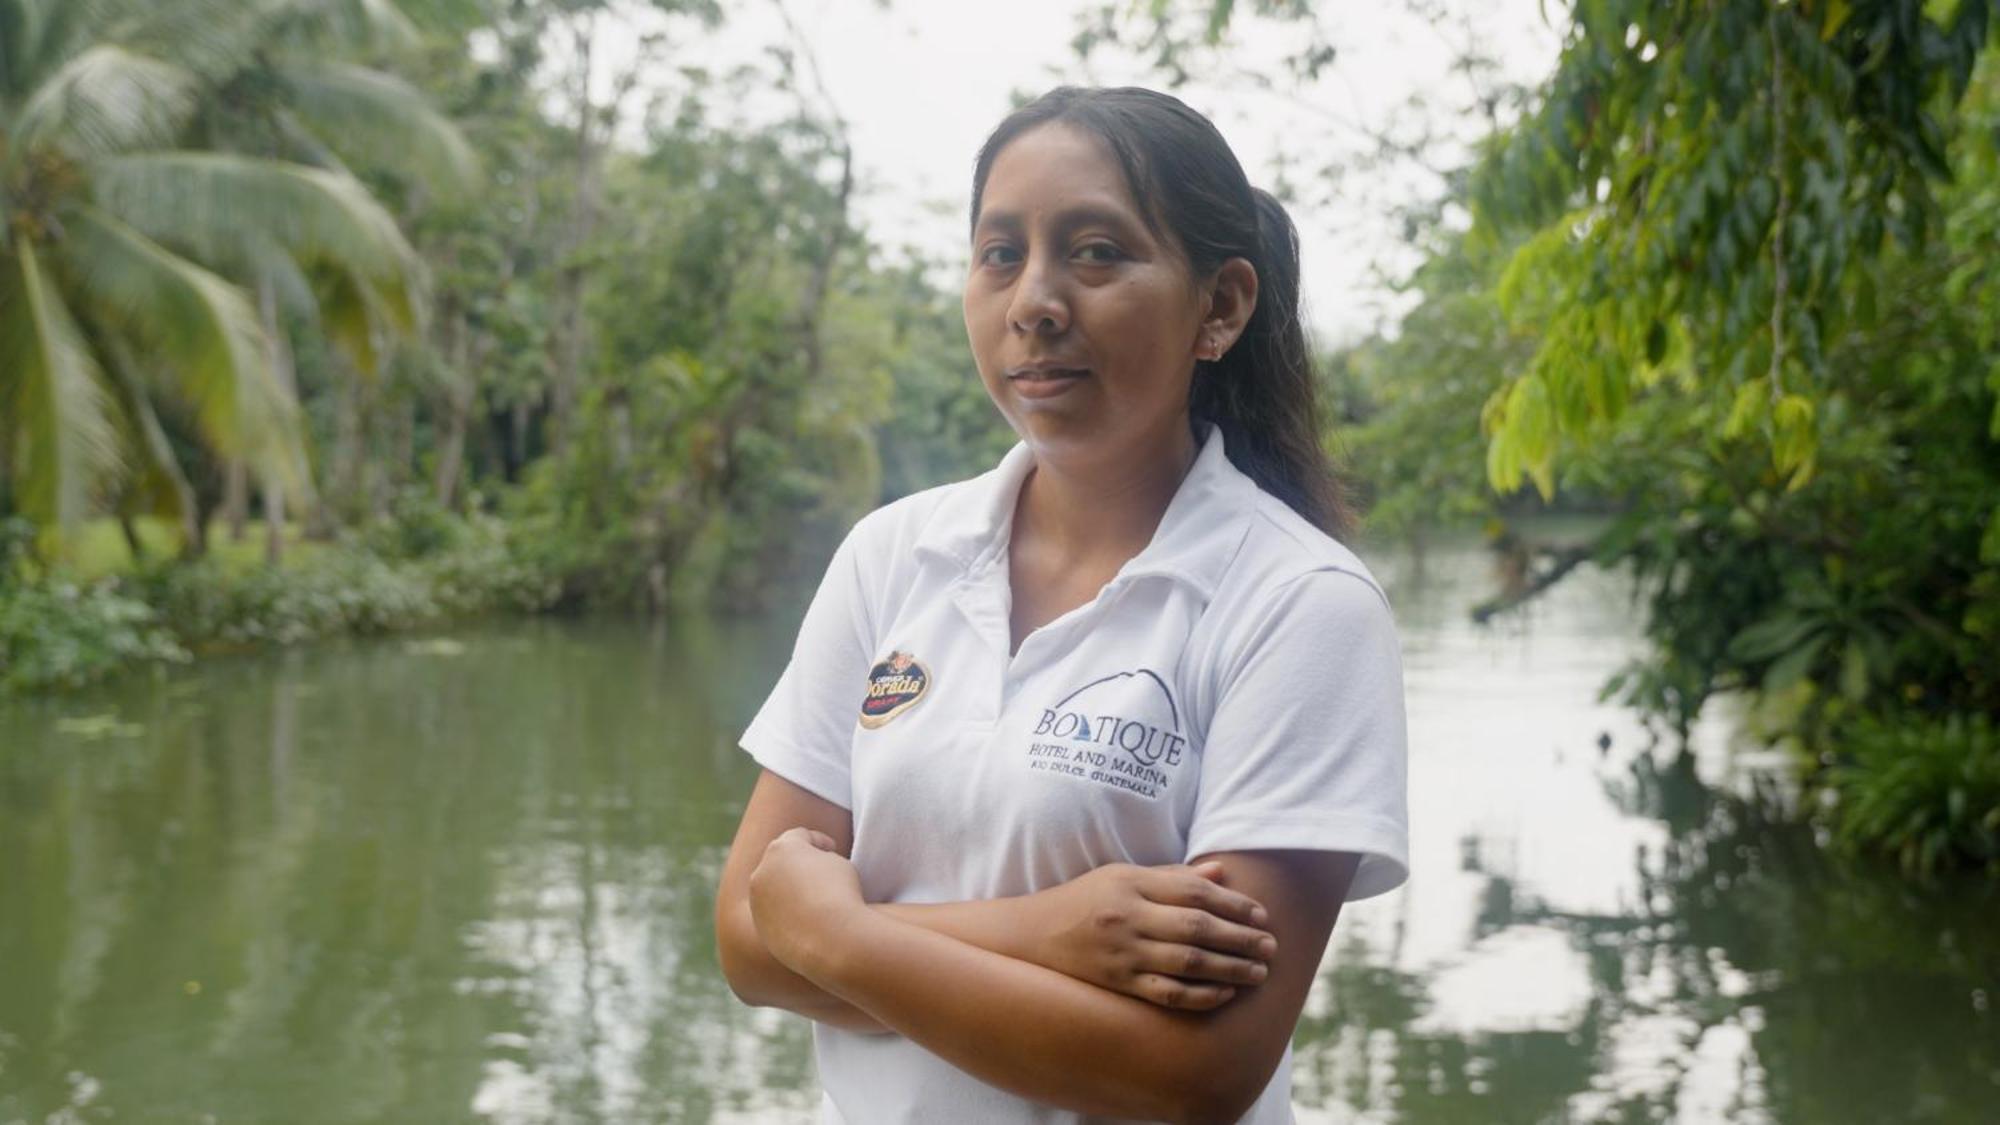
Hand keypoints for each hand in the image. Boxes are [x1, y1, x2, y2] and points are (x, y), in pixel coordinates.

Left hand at [747, 827, 865, 976]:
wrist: (831, 938)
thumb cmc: (840, 895)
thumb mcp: (838, 864)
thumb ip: (820, 859)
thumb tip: (811, 872)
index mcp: (781, 848)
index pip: (800, 836)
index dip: (819, 841)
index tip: (833, 849)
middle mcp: (762, 872)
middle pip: (781, 861)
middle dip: (798, 863)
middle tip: (821, 872)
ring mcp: (757, 902)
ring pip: (775, 889)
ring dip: (790, 890)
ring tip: (817, 900)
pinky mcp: (761, 928)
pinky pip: (777, 915)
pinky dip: (789, 914)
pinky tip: (811, 921)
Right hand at [1031, 861, 1276, 1010]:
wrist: (1031, 936)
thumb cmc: (1083, 901)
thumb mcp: (1122, 875)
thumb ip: (1172, 876)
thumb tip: (1221, 873)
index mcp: (1131, 883)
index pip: (1193, 891)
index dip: (1233, 903)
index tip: (1261, 914)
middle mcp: (1128, 917)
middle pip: (1197, 927)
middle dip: (1240, 937)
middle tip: (1271, 945)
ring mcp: (1122, 953)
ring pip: (1188, 962)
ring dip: (1230, 968)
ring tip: (1259, 972)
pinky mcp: (1118, 984)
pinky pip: (1166, 993)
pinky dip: (1200, 995)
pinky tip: (1225, 993)